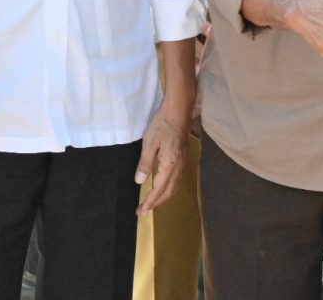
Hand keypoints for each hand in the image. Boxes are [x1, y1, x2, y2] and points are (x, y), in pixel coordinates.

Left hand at [135, 101, 188, 215]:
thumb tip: (139, 181)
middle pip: (168, 191)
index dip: (150, 201)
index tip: (141, 211)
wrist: (179, 110)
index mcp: (169, 164)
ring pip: (174, 187)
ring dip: (163, 197)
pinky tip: (163, 187)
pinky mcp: (183, 158)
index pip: (159, 189)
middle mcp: (178, 167)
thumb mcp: (149, 142)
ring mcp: (182, 163)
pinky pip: (176, 180)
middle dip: (156, 203)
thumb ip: (145, 163)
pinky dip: (169, 188)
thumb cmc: (162, 124)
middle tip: (143, 210)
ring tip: (152, 202)